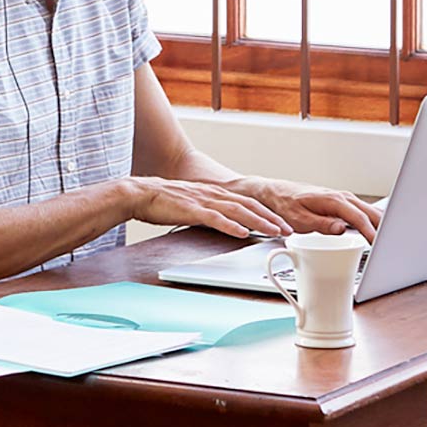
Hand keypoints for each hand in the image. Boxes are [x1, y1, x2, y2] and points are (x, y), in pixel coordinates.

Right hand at [121, 177, 293, 238]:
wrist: (139, 193)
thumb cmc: (163, 201)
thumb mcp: (193, 204)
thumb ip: (210, 212)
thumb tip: (226, 223)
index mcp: (214, 193)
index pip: (247, 202)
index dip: (267, 212)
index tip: (281, 223)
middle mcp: (212, 194)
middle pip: (248, 205)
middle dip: (271, 218)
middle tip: (288, 230)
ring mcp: (203, 201)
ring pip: (237, 211)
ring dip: (258, 222)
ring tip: (274, 231)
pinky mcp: (191, 210)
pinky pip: (215, 219)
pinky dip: (231, 226)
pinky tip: (242, 232)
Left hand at [238, 177, 380, 241]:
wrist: (275, 193)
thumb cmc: (285, 205)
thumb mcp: (299, 219)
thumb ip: (321, 224)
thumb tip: (341, 229)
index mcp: (332, 200)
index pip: (359, 217)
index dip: (371, 232)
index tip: (379, 245)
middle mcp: (342, 197)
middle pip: (371, 213)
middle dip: (384, 228)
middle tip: (392, 246)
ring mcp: (343, 200)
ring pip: (370, 212)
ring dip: (381, 225)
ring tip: (391, 243)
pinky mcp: (342, 204)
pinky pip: (363, 213)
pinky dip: (373, 223)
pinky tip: (378, 234)